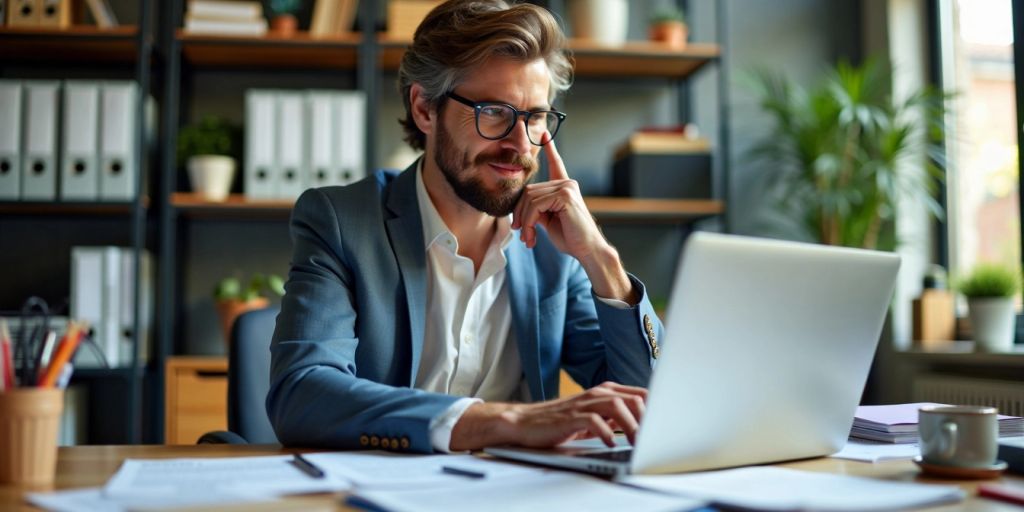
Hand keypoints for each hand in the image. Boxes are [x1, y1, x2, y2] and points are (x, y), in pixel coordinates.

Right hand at [449, 382, 647, 450]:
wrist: (525, 423)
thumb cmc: (560, 422)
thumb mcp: (593, 418)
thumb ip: (615, 418)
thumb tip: (643, 428)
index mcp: (605, 392)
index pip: (641, 394)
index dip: (657, 410)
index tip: (667, 426)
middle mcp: (597, 394)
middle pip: (634, 398)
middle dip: (648, 419)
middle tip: (653, 439)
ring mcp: (584, 403)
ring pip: (618, 406)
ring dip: (632, 426)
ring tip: (636, 443)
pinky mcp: (571, 417)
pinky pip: (595, 421)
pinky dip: (607, 432)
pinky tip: (611, 443)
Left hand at [512, 137, 603, 259]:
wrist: (587, 250)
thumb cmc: (570, 238)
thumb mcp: (549, 220)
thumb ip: (538, 208)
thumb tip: (522, 207)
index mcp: (565, 188)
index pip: (556, 164)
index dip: (550, 149)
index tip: (544, 134)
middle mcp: (567, 184)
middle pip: (529, 191)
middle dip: (520, 214)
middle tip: (520, 233)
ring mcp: (567, 187)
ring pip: (530, 199)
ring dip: (524, 222)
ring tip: (528, 239)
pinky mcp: (565, 195)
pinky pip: (535, 206)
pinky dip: (529, 223)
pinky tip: (532, 237)